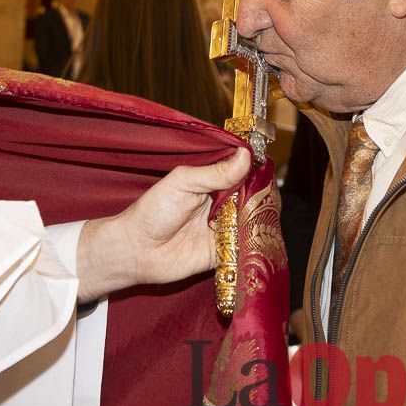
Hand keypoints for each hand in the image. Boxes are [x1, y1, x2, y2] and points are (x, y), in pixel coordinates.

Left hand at [75, 148, 251, 300]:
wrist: (137, 250)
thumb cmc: (153, 211)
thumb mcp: (183, 182)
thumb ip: (215, 172)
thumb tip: (246, 154)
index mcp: (214, 181)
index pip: (244, 172)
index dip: (258, 171)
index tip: (268, 169)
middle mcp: (224, 203)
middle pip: (255, 196)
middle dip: (263, 196)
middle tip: (268, 197)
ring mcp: (227, 227)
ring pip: (255, 220)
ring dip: (261, 218)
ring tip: (263, 216)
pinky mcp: (226, 251)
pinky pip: (247, 246)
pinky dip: (255, 242)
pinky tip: (260, 237)